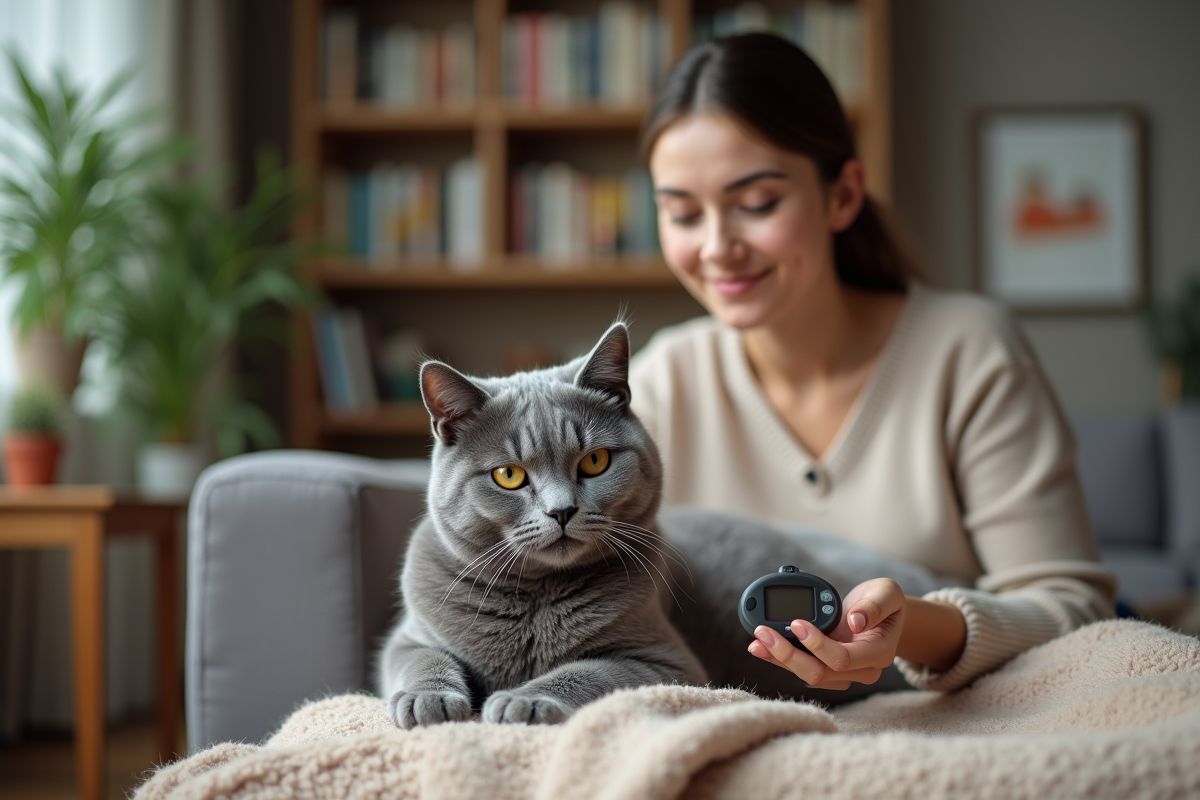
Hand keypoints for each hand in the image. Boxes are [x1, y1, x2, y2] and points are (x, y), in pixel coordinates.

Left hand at [747, 577, 904, 689]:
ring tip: (756, 642)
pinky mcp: (827, 668)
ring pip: (807, 675)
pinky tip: (761, 648)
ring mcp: (843, 673)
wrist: (882, 614)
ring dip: (779, 659)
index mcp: (878, 653)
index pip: (843, 659)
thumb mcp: (887, 593)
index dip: (817, 644)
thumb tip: (855, 621)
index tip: (797, 622)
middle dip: (788, 654)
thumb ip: (875, 606)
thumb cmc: (884, 601)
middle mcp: (861, 670)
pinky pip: (802, 668)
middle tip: (763, 632)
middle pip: (820, 673)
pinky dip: (780, 659)